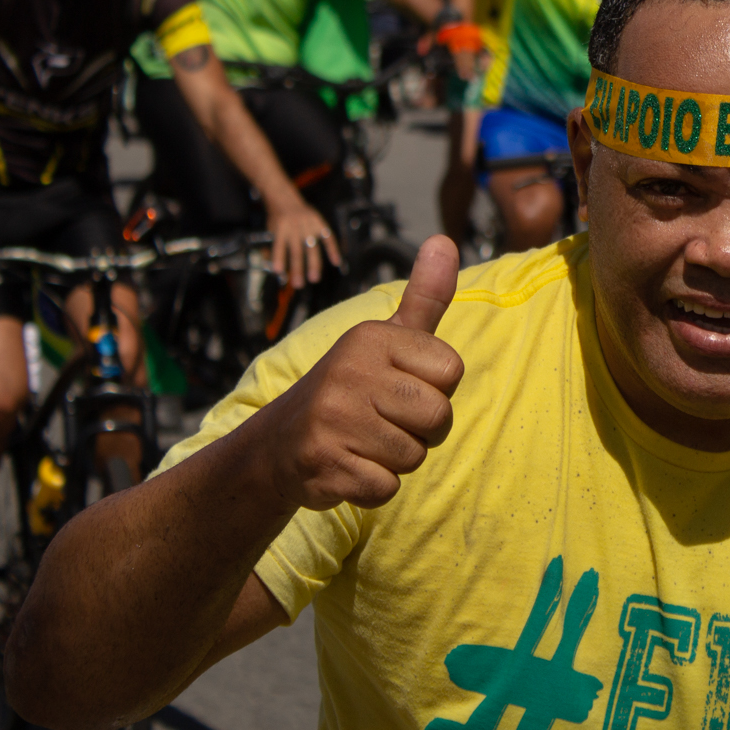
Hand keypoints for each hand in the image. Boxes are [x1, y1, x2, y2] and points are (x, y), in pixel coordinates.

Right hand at [251, 235, 464, 511]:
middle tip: (383, 421)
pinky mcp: (324, 464)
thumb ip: (424, 296)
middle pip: (439, 418)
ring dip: (395, 459)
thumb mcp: (387, 337)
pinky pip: (386, 488)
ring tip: (362, 442)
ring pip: (414, 456)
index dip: (435, 389)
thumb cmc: (351, 388)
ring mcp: (333, 419)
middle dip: (420, 430)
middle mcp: (350, 372)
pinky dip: (372, 487)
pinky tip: (348, 467)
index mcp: (372, 339)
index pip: (452, 373)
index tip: (400, 387)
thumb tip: (446, 240)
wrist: (277, 445)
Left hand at [265, 201, 340, 288]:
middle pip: (296, 250)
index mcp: (280, 228)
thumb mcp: (269, 231)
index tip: (279, 272)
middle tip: (298, 284)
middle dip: (297, 268)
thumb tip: (276, 270)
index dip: (279, 258)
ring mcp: (309, 224)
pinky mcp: (319, 222)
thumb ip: (270, 248)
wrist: (285, 198)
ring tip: (314, 279)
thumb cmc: (276, 219)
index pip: (279, 245)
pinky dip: (333, 249)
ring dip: (314, 264)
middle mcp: (295, 226)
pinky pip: (328, 237)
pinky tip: (336, 261)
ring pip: (312, 247)